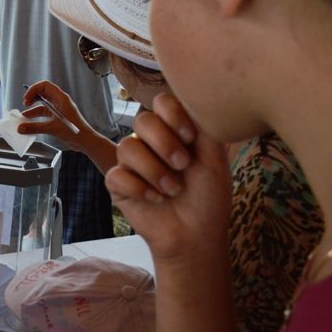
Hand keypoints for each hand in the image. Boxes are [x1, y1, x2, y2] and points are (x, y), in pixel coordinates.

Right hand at [18, 80, 93, 151]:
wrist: (85, 141)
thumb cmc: (75, 132)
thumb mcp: (52, 128)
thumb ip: (35, 127)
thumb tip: (21, 128)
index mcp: (61, 98)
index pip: (45, 85)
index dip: (34, 90)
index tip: (27, 99)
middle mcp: (60, 101)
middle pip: (43, 93)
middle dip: (32, 97)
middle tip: (25, 104)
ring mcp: (59, 109)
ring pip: (43, 105)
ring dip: (33, 109)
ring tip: (24, 116)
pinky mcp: (58, 117)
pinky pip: (45, 113)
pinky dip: (37, 117)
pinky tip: (31, 123)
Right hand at [106, 93, 231, 262]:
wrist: (196, 235)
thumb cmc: (209, 197)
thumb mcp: (214, 158)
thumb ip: (205, 126)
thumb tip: (197, 96)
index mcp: (173, 131)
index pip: (161, 102)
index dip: (172, 114)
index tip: (190, 137)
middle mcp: (150, 143)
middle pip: (141, 120)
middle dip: (164, 143)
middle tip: (183, 165)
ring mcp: (132, 163)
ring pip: (127, 147)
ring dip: (154, 171)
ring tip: (172, 190)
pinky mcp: (118, 184)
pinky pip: (117, 175)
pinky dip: (139, 188)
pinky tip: (155, 199)